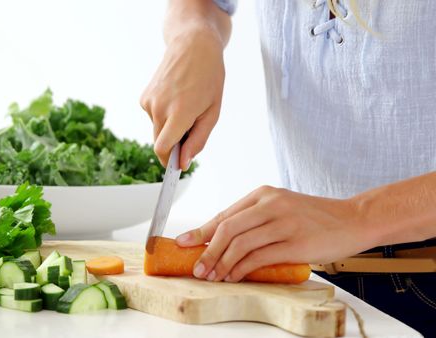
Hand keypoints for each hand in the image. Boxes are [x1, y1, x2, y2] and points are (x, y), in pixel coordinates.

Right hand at [140, 26, 224, 169]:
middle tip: (192, 127)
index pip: (162, 149)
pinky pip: (153, 117)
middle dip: (173, 144)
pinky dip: (164, 115)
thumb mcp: (212, 112)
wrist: (193, 46)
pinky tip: (175, 97)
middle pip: (159, 142)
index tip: (176, 167)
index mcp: (179, 113)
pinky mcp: (144, 97)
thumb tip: (183, 162)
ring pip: (157, 130)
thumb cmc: (208, 78)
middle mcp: (159, 108)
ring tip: (185, 105)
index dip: (168, 161)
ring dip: (169, 127)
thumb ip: (197, 140)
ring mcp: (148, 102)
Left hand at [176, 186, 373, 281]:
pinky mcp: (295, 242)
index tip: (183, 244)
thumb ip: (253, 221)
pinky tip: (234, 276)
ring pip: (240, 244)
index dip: (200, 232)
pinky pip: (259, 257)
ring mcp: (283, 222)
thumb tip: (219, 243)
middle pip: (227, 229)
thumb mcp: (280, 210)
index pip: (224, 215)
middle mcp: (270, 204)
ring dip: (221, 263)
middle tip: (197, 268)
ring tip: (213, 276)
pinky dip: (242, 269)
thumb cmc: (313, 218)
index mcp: (263, 194)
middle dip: (206, 251)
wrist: (353, 219)